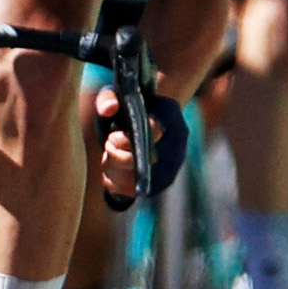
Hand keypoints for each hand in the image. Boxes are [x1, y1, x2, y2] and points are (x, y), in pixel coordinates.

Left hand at [90, 84, 184, 203]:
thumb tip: (109, 109)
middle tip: (108, 145)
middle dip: (119, 157)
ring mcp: (176, 160)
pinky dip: (122, 187)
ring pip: (147, 179)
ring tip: (107, 160)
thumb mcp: (113, 96)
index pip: (154, 129)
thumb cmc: (125, 107)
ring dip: (118, 173)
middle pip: (149, 158)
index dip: (128, 140)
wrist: (142, 121)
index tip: (111, 137)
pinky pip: (144, 192)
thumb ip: (107, 99)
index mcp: (169, 111)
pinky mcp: (167, 179)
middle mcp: (179, 137)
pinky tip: (111, 175)